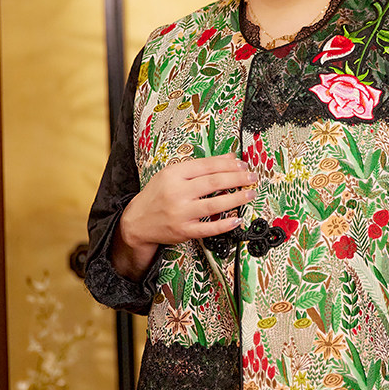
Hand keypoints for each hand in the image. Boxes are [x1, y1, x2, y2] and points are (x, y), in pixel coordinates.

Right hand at [113, 153, 257, 278]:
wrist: (137, 221)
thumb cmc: (157, 195)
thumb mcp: (172, 174)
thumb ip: (200, 167)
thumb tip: (229, 158)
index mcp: (174, 174)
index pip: (206, 166)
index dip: (228, 164)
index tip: (242, 164)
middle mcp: (177, 193)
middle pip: (213, 183)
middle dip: (237, 178)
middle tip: (252, 177)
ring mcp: (180, 213)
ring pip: (214, 205)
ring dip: (236, 199)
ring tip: (250, 194)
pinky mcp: (183, 231)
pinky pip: (208, 229)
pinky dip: (224, 225)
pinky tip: (237, 220)